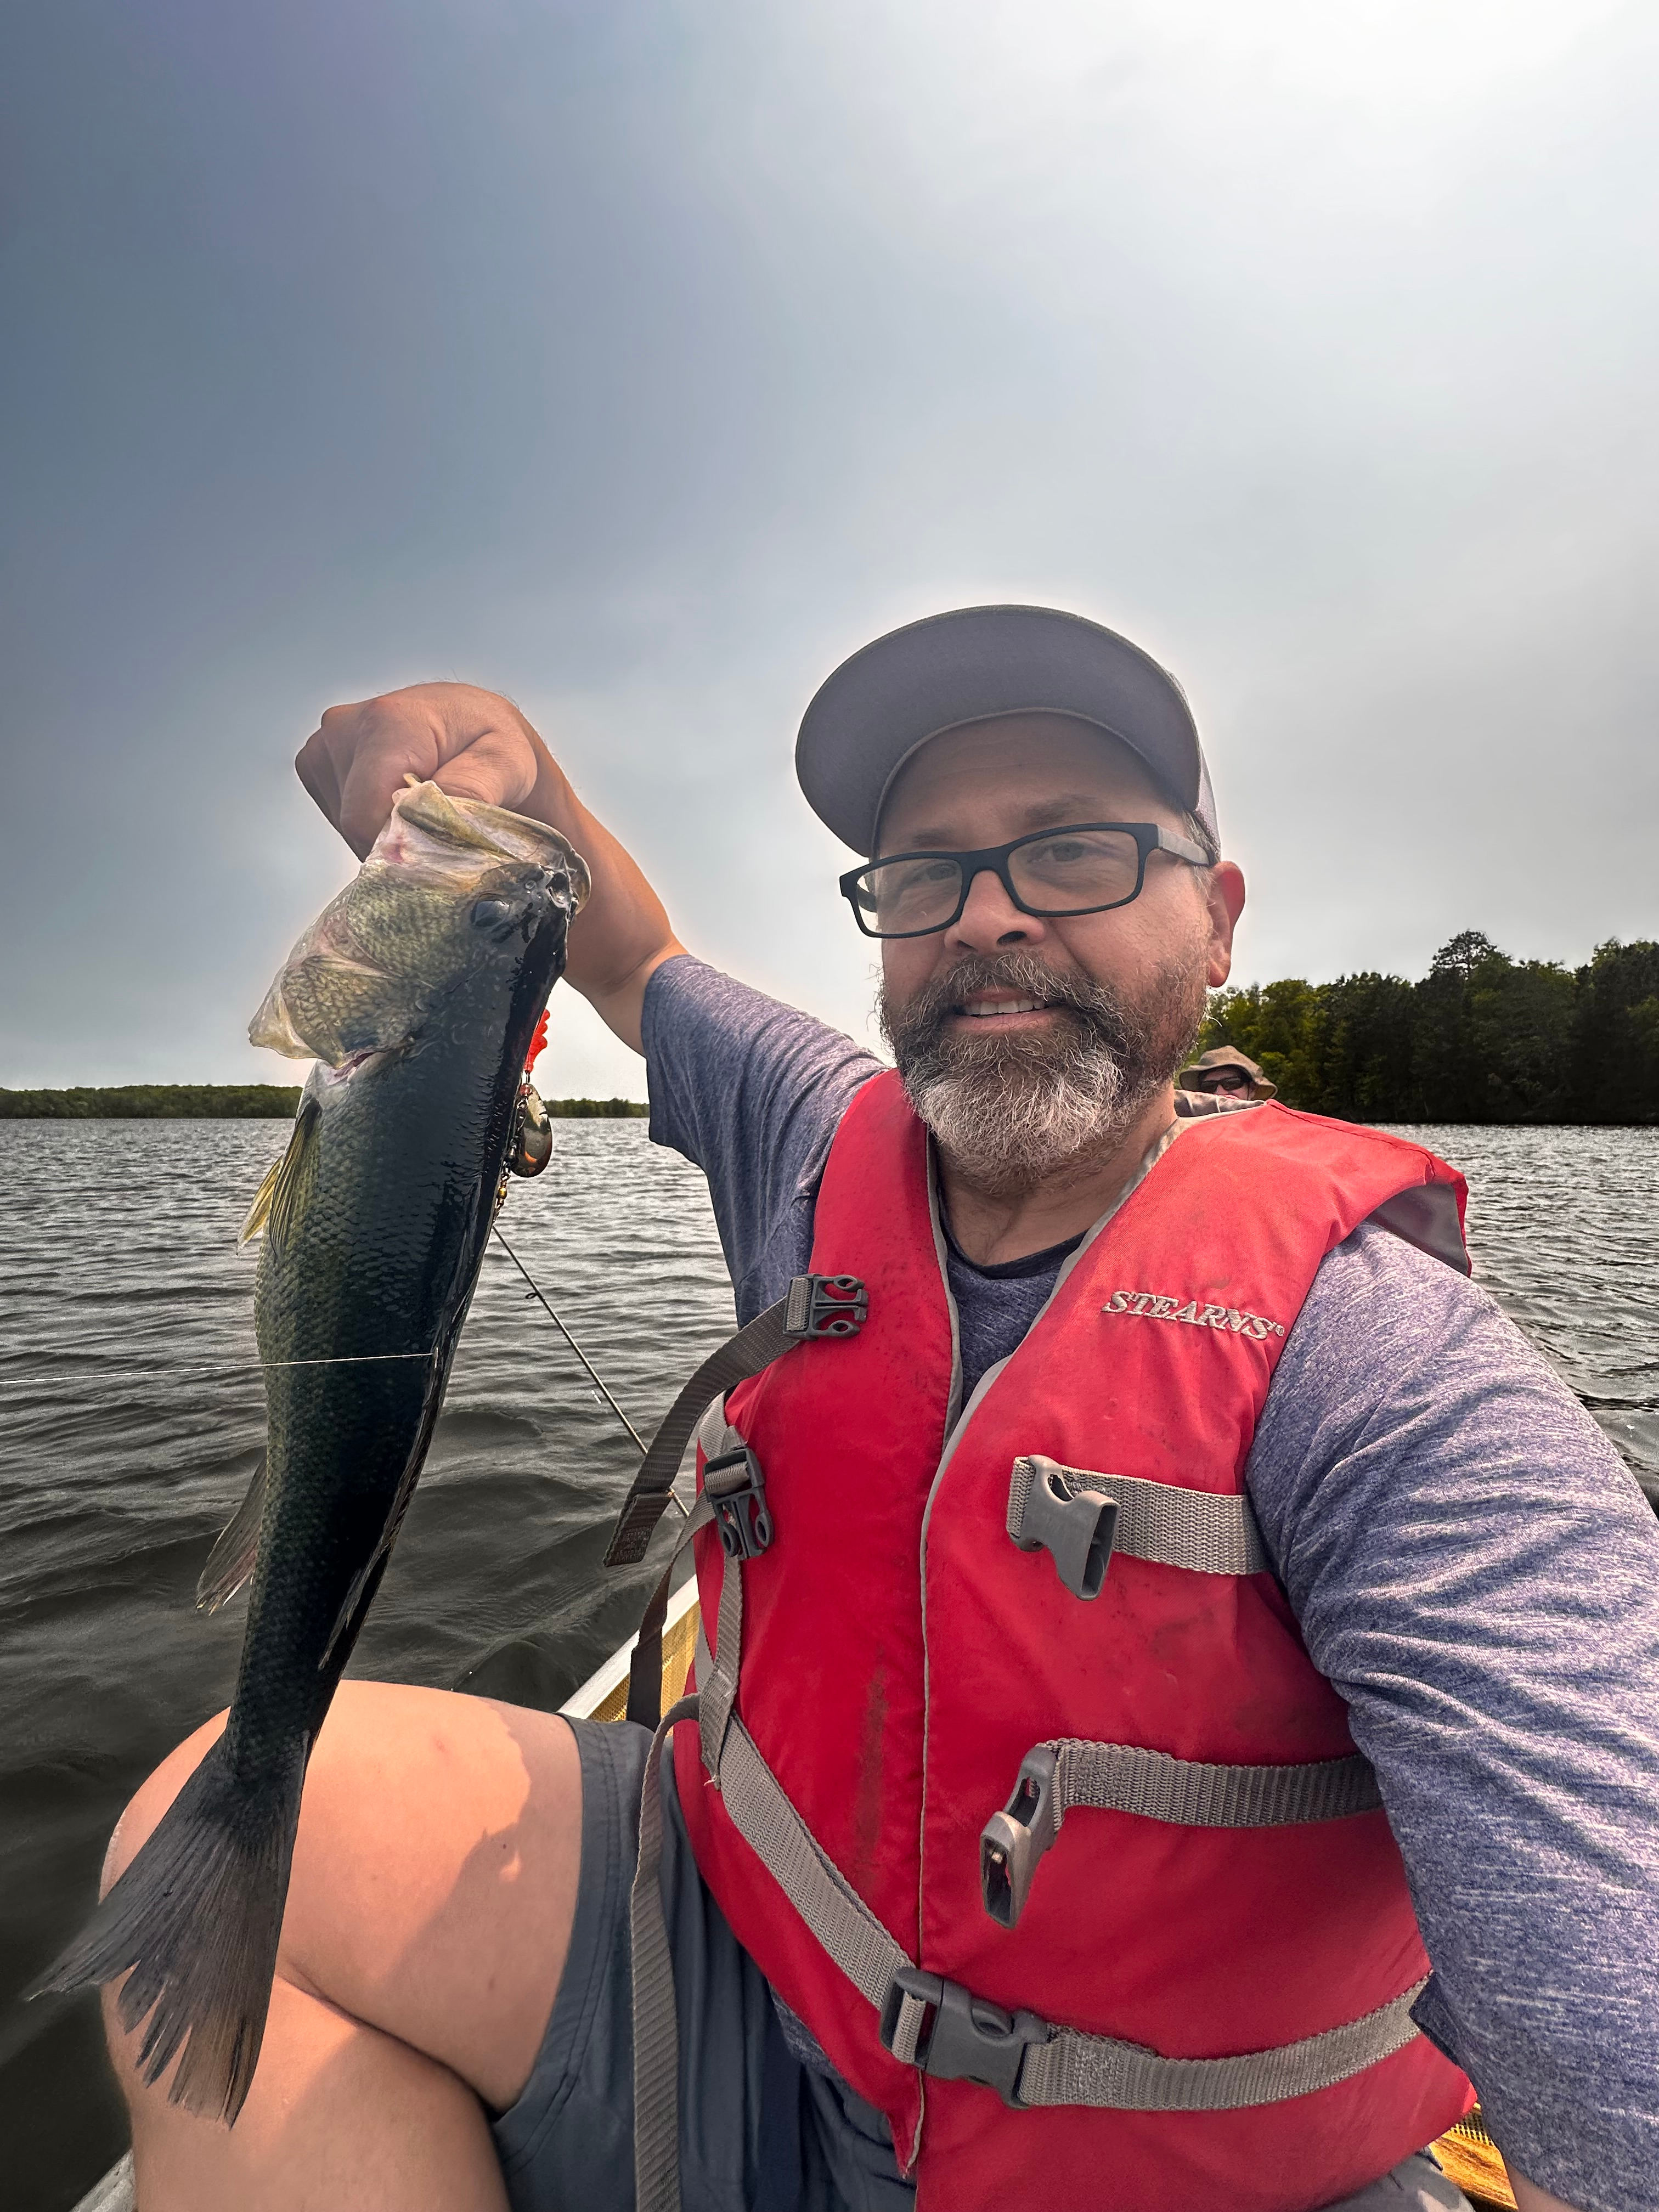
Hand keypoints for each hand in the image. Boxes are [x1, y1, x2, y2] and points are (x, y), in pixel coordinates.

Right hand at [295, 684, 552, 858]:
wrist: (467, 722)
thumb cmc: (489, 739)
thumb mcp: (505, 763)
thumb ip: (471, 788)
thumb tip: (431, 818)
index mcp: (386, 721)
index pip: (366, 815)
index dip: (401, 845)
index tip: (438, 846)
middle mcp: (342, 728)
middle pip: (355, 824)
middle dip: (397, 839)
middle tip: (437, 825)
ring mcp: (323, 746)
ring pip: (346, 826)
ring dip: (384, 833)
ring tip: (420, 807)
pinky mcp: (315, 764)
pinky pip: (338, 817)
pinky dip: (370, 824)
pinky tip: (397, 803)